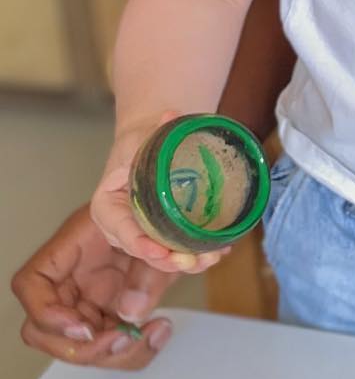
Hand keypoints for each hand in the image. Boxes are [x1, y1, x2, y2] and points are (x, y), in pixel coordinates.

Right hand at [11, 207, 174, 368]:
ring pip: (78, 348)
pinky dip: (133, 349)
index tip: (85, 326)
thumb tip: (132, 314)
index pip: (30, 284)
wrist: (172, 221)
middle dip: (83, 347)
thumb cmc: (154, 217)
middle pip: (44, 331)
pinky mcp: (110, 316)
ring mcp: (88, 303)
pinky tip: (159, 330)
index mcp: (68, 251)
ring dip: (114, 354)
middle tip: (124, 337)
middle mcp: (70, 282)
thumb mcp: (156, 235)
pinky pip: (110, 347)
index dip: (47, 313)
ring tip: (154, 332)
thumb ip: (147, 271)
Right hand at [91, 124, 226, 274]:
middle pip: (145, 251)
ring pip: (165, 257)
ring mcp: (144, 233)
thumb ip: (154, 130)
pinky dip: (199, 253)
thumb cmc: (141, 139)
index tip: (161, 252)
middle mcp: (123, 226)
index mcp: (108, 205)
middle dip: (171, 262)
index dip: (140, 245)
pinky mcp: (165, 234)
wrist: (154, 142)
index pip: (121, 231)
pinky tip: (221, 250)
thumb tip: (171, 115)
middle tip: (197, 260)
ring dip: (190, 263)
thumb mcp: (141, 135)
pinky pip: (179, 249)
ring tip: (214, 256)